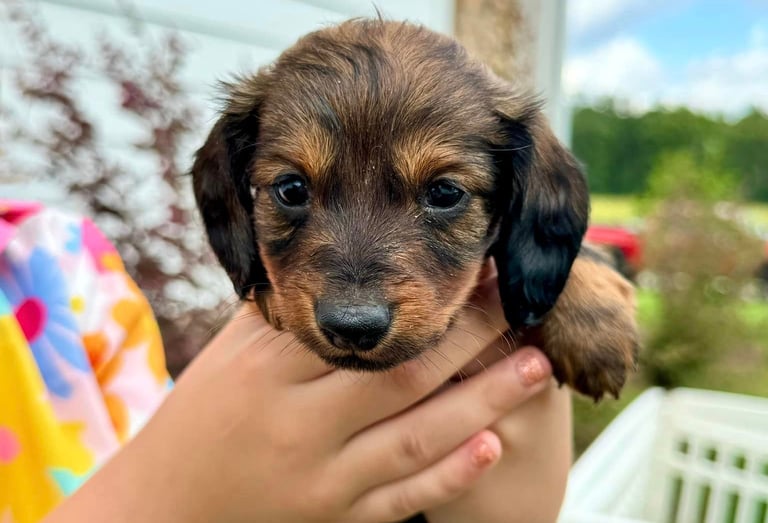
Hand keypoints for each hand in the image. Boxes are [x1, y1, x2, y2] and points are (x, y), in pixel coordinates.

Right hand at [46, 283, 552, 522]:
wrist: (167, 502)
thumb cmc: (203, 414)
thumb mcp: (233, 353)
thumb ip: (286, 312)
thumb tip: (350, 269)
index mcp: (269, 370)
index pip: (359, 324)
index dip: (419, 295)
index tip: (469, 266)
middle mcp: (297, 423)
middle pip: (400, 375)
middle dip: (467, 336)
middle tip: (519, 302)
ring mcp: (319, 478)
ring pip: (415, 437)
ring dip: (483, 400)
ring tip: (535, 366)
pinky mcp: (333, 518)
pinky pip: (401, 499)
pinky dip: (449, 474)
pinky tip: (492, 445)